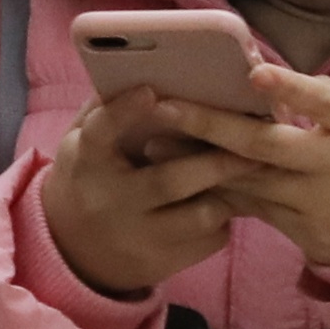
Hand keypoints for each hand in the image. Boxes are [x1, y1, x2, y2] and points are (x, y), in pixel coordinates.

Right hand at [35, 95, 251, 299]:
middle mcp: (109, 203)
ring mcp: (136, 238)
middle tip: (255, 143)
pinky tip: (229, 202)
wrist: (74, 252)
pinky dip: (225, 219)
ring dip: (229, 191)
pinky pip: (208, 241)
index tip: (151, 91)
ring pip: (199, 215)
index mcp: (87, 162)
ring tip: (251, 171)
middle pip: (169, 180)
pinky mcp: (161, 264)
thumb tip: (145, 64)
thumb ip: (106, 109)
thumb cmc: (89, 178)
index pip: (101, 132)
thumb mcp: (82, 143)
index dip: (124, 112)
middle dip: (217, 160)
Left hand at [140, 68, 329, 272]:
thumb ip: (322, 98)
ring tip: (155, 143)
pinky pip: (252, 207)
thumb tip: (265, 79)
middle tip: (167, 108)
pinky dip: (216, 189)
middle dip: (213, 126)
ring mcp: (319, 204)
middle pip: (270, 147)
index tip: (255, 73)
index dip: (292, 89)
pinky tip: (182, 175)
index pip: (327, 104)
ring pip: (250, 180)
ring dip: (198, 162)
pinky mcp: (301, 231)